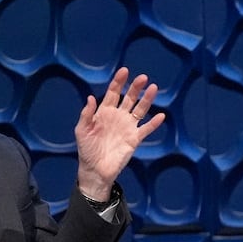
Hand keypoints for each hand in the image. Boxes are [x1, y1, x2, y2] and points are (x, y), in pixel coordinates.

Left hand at [74, 67, 164, 199]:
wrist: (96, 170)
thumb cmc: (87, 150)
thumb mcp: (82, 130)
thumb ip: (86, 114)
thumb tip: (90, 97)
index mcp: (104, 112)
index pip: (113, 93)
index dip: (118, 82)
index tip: (124, 71)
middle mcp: (118, 116)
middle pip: (129, 98)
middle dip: (135, 87)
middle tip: (143, 78)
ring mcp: (127, 127)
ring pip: (140, 110)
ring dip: (147, 100)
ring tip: (154, 88)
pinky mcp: (135, 139)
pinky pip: (146, 129)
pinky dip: (154, 123)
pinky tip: (160, 116)